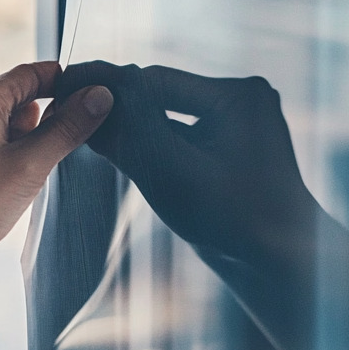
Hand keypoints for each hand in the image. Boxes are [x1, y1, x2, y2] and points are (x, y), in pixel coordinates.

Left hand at [0, 61, 111, 349]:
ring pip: (10, 124)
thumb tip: (100, 95)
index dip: (68, 86)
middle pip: (24, 98)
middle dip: (47, 123)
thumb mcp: (32, 163)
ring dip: (29, 145)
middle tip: (55, 156)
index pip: (36, 73)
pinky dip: (12, 157)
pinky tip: (11, 186)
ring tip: (25, 178)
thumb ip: (68, 127)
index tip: (93, 105)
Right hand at [59, 61, 317, 266]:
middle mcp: (243, 101)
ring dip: (131, 127)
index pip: (155, 81)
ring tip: (88, 133)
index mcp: (238, 95)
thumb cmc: (236, 223)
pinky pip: (179, 138)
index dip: (107, 88)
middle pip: (161, 96)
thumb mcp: (172, 172)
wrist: (281, 268)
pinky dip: (150, 145)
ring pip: (166, 118)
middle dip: (117, 107)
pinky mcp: (230, 151)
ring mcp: (239, 126)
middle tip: (68, 110)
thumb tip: (88, 96)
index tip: (66, 89)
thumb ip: (131, 132)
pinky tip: (120, 151)